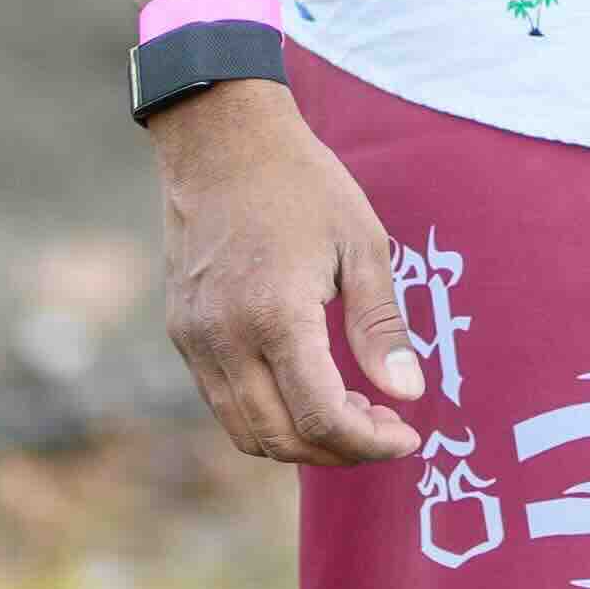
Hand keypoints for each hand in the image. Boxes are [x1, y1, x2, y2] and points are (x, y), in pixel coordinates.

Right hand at [150, 89, 424, 465]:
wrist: (220, 137)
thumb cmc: (301, 183)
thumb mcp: (362, 245)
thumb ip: (381, 326)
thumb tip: (407, 392)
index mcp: (276, 316)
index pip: (321, 418)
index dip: (369, 444)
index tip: (406, 436)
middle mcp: (225, 338)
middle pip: (281, 439)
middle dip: (339, 451)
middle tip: (383, 427)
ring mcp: (196, 339)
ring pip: (245, 431)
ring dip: (301, 440)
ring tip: (349, 411)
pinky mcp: (182, 331)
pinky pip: (223, 400)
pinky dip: (267, 414)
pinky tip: (306, 385)